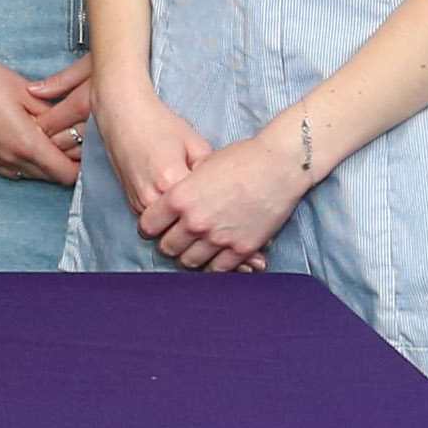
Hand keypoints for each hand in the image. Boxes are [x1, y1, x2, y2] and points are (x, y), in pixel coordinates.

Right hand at [0, 42, 87, 186]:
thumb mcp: (30, 94)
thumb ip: (54, 116)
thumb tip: (72, 128)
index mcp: (26, 144)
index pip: (65, 173)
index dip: (80, 166)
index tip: (86, 152)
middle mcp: (10, 159)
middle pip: (50, 177)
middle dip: (64, 164)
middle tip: (73, 143)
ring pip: (32, 175)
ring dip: (44, 164)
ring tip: (49, 141)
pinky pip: (13, 171)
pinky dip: (26, 163)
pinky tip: (27, 143)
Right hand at [92, 79, 210, 251]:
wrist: (124, 118)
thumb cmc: (161, 126)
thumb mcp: (194, 144)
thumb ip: (210, 172)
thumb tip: (224, 195)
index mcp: (172, 182)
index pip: (200, 212)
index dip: (219, 215)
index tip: (232, 215)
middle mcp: (152, 198)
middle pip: (182, 229)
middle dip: (202, 230)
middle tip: (220, 226)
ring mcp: (139, 204)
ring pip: (167, 230)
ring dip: (184, 230)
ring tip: (205, 223)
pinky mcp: (132, 204)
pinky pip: (156, 224)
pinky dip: (169, 223)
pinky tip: (183, 215)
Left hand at [151, 105, 325, 274]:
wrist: (279, 166)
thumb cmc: (242, 159)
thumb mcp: (201, 166)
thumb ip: (183, 189)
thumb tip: (170, 201)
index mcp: (179, 198)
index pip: (148, 226)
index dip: (151, 226)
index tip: (157, 226)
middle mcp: (194, 221)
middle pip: (167, 248)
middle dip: (169, 243)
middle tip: (178, 238)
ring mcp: (217, 238)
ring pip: (189, 262)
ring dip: (190, 256)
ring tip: (195, 248)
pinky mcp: (240, 249)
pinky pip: (217, 269)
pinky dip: (213, 265)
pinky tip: (215, 256)